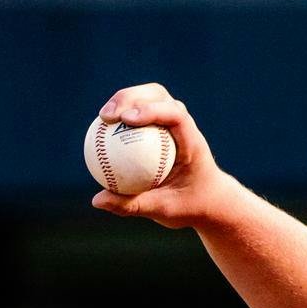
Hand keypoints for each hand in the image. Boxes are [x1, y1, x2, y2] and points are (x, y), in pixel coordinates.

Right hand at [89, 83, 238, 228]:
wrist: (209, 200)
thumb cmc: (190, 206)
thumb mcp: (164, 211)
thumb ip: (132, 206)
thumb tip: (97, 200)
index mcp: (192, 143)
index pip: (176, 116)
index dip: (152, 110)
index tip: (126, 119)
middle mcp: (184, 127)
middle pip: (159, 96)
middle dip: (131, 97)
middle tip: (107, 116)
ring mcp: (173, 124)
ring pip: (148, 98)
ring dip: (124, 100)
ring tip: (103, 117)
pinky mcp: (162, 127)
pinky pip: (140, 114)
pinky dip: (122, 116)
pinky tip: (101, 130)